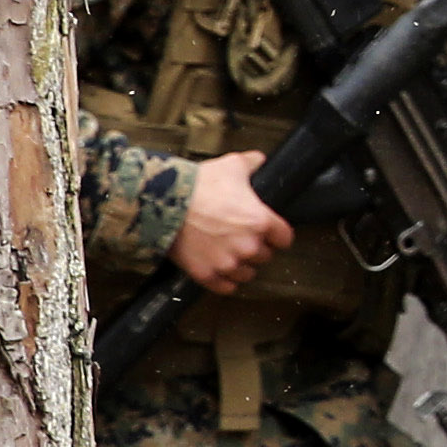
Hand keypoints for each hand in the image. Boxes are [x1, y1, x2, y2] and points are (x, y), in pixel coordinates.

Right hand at [170, 150, 292, 292]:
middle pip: (265, 256)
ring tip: (230, 253)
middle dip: (256, 247)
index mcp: (261, 222)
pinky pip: (226, 287)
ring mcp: (228, 263)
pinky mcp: (208, 275)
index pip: (284, 238)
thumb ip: (251, 163)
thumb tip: (259, 159)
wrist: (162, 202)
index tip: (270, 232)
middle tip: (241, 237)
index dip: (277, 234)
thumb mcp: (230, 166)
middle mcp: (249, 246)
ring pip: (247, 273)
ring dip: (242, 265)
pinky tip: (220, 269)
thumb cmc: (199, 184)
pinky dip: (225, 281)